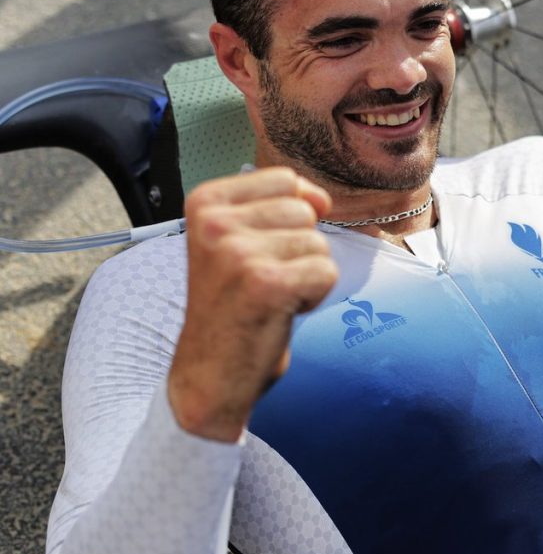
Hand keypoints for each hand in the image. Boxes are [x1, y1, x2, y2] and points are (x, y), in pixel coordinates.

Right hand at [168, 167, 337, 441]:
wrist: (210, 374)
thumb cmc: (232, 307)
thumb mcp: (236, 242)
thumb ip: (273, 208)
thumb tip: (322, 199)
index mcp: (205, 202)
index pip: (285, 180)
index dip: (292, 218)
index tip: (262, 251)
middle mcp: (215, 222)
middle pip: (305, 212)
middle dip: (299, 250)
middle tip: (264, 281)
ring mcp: (238, 252)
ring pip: (319, 244)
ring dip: (306, 275)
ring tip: (270, 296)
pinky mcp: (265, 283)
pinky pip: (327, 272)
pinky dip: (314, 297)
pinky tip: (279, 311)